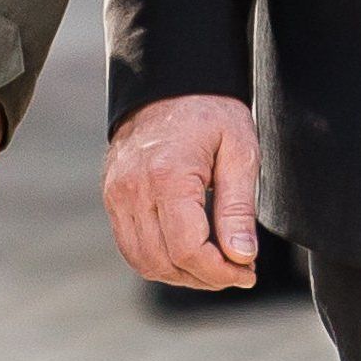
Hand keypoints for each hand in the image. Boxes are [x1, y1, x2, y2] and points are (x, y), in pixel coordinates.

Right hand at [101, 92, 259, 289]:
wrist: (170, 83)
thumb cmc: (211, 112)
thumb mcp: (239, 151)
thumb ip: (238, 207)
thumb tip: (241, 257)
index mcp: (168, 176)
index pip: (189, 249)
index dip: (221, 272)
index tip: (248, 272)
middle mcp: (134, 189)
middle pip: (165, 262)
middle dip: (205, 277)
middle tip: (238, 270)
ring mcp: (117, 195)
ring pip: (144, 262)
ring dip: (181, 275)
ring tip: (215, 265)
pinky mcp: (112, 197)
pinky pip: (131, 246)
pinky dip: (159, 260)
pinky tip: (188, 253)